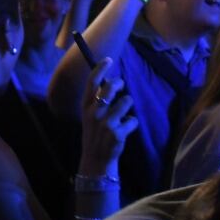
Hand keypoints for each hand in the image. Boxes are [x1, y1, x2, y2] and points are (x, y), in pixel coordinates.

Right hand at [79, 58, 134, 176]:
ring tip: (122, 115)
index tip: (109, 59)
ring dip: (128, 106)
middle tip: (121, 86)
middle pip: (110, 87)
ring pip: (126, 101)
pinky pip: (133, 120)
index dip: (100, 68)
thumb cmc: (95, 134)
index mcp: (86, 107)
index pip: (92, 82)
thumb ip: (97, 101)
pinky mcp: (117, 133)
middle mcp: (94, 113)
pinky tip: (125, 130)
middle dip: (119, 83)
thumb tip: (110, 82)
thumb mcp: (89, 116)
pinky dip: (132, 124)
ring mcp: (106, 123)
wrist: (96, 159)